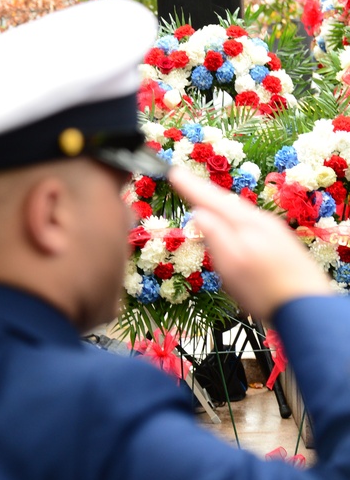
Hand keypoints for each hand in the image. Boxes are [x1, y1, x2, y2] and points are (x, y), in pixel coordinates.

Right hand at [169, 166, 331, 319]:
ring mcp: (275, 232)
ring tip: (204, 198)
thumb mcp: (230, 264)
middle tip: (185, 180)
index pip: (212, 200)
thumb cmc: (263, 290)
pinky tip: (232, 224)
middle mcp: (262, 222)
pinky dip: (233, 216)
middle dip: (205, 192)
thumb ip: (214, 235)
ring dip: (219, 203)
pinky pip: (249, 222)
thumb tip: (198, 213)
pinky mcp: (281, 245)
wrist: (306, 307)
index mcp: (247, 224)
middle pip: (227, 202)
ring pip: (239, 212)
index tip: (174, 171)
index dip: (191, 186)